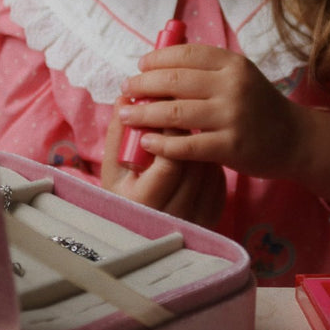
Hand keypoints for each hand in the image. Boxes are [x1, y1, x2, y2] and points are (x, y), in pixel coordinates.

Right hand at [101, 101, 224, 228]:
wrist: (133, 230)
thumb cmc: (120, 192)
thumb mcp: (111, 166)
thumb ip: (118, 133)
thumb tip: (125, 99)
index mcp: (142, 202)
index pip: (170, 163)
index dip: (171, 134)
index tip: (168, 111)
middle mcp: (170, 217)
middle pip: (194, 167)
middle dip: (189, 136)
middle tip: (183, 116)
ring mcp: (193, 222)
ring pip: (209, 173)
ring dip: (201, 148)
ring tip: (188, 133)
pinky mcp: (209, 221)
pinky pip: (218, 184)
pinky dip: (209, 164)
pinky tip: (197, 155)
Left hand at [117, 43, 329, 206]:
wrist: (295, 139)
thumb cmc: (258, 106)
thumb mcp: (239, 76)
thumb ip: (206, 69)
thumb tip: (158, 64)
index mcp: (232, 63)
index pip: (185, 54)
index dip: (157, 59)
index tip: (140, 66)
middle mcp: (233, 85)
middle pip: (174, 81)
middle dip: (142, 85)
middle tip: (126, 90)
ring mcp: (232, 116)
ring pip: (174, 112)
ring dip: (143, 113)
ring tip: (126, 116)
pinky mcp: (230, 146)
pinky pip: (186, 145)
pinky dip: (161, 143)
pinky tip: (146, 141)